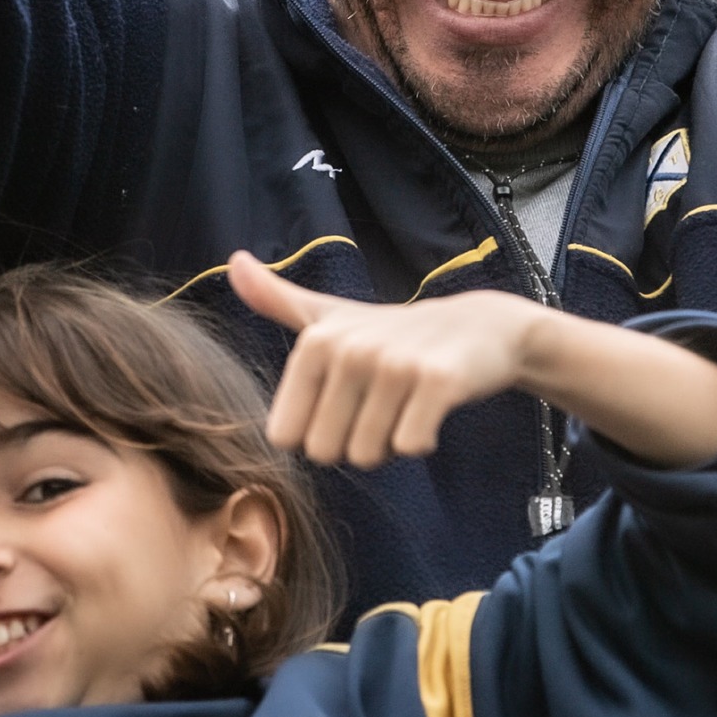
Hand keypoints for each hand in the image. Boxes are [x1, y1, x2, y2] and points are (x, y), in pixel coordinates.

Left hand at [229, 251, 546, 467]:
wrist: (481, 327)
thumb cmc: (396, 332)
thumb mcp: (334, 316)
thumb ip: (279, 299)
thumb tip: (234, 261)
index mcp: (317, 341)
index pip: (288, 437)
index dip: (319, 431)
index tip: (347, 400)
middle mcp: (350, 348)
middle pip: (325, 451)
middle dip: (354, 443)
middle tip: (382, 405)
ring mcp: (395, 364)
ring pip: (368, 454)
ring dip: (390, 442)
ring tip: (407, 404)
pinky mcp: (437, 382)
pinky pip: (410, 446)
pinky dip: (423, 441)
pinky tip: (432, 411)